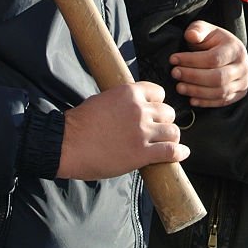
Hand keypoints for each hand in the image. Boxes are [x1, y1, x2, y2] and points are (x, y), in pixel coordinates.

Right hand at [57, 82, 188, 179]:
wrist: (66, 144)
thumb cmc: (79, 123)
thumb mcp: (103, 99)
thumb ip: (123, 101)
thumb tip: (135, 105)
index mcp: (130, 93)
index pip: (159, 93)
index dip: (158, 103)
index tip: (155, 112)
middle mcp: (140, 109)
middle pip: (168, 112)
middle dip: (164, 121)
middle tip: (157, 130)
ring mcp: (142, 132)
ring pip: (173, 131)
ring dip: (170, 137)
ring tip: (167, 143)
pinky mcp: (142, 153)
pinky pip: (171, 151)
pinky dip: (179, 153)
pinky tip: (181, 154)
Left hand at [170, 21, 247, 107]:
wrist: (226, 52)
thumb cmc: (213, 41)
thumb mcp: (205, 30)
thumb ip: (197, 30)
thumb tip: (191, 35)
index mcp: (236, 49)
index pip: (213, 58)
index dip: (191, 60)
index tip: (173, 59)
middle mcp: (243, 67)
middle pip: (217, 77)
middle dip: (193, 77)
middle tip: (174, 74)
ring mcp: (242, 82)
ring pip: (220, 92)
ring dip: (197, 91)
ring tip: (179, 87)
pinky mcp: (238, 94)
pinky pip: (222, 101)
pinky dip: (205, 102)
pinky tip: (190, 99)